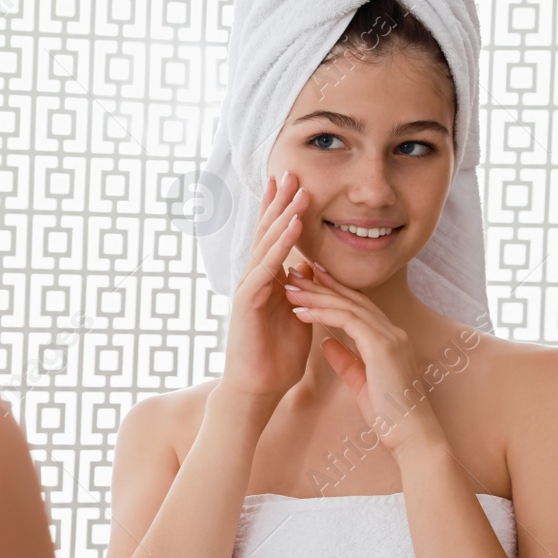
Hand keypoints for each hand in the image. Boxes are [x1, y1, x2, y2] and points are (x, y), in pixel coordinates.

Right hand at [217, 172, 313, 412]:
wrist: (258, 388)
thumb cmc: (277, 357)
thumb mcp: (298, 314)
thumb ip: (302, 289)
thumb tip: (309, 266)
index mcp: (267, 280)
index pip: (273, 238)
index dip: (282, 210)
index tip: (293, 183)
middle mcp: (254, 278)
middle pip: (265, 232)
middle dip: (278, 201)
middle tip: (289, 170)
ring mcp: (248, 288)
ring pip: (265, 244)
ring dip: (281, 215)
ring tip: (295, 190)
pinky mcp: (247, 302)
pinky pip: (266, 267)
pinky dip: (279, 245)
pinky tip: (291, 227)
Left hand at [283, 263, 442, 453]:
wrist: (411, 434)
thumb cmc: (390, 415)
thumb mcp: (362, 383)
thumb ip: (346, 361)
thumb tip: (326, 343)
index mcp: (389, 339)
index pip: (358, 307)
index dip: (333, 292)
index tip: (309, 281)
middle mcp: (392, 332)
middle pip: (352, 299)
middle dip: (321, 284)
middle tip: (294, 272)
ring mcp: (390, 337)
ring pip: (348, 305)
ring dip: (316, 295)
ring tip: (289, 287)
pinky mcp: (383, 346)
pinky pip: (347, 320)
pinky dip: (322, 313)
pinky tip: (300, 311)